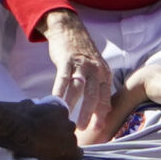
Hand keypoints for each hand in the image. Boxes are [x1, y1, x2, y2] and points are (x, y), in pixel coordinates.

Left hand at [11, 99, 81, 159]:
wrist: (17, 127)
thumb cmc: (25, 147)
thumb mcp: (42, 157)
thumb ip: (53, 154)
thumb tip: (52, 149)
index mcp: (71, 153)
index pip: (77, 153)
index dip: (66, 150)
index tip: (56, 148)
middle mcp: (73, 139)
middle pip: (71, 136)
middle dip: (61, 135)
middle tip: (47, 134)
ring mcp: (68, 124)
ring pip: (65, 123)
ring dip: (57, 122)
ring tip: (42, 123)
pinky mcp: (61, 110)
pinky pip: (59, 112)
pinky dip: (51, 112)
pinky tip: (40, 113)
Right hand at [38, 10, 112, 132]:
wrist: (70, 30)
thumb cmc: (83, 56)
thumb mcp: (97, 71)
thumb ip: (99, 90)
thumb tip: (103, 113)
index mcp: (104, 75)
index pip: (105, 98)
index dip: (101, 114)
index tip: (98, 129)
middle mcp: (95, 70)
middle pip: (93, 95)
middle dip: (88, 113)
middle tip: (82, 128)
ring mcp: (81, 65)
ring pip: (78, 88)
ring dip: (72, 105)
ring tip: (66, 118)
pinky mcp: (67, 60)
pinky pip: (63, 78)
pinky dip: (59, 91)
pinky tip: (55, 101)